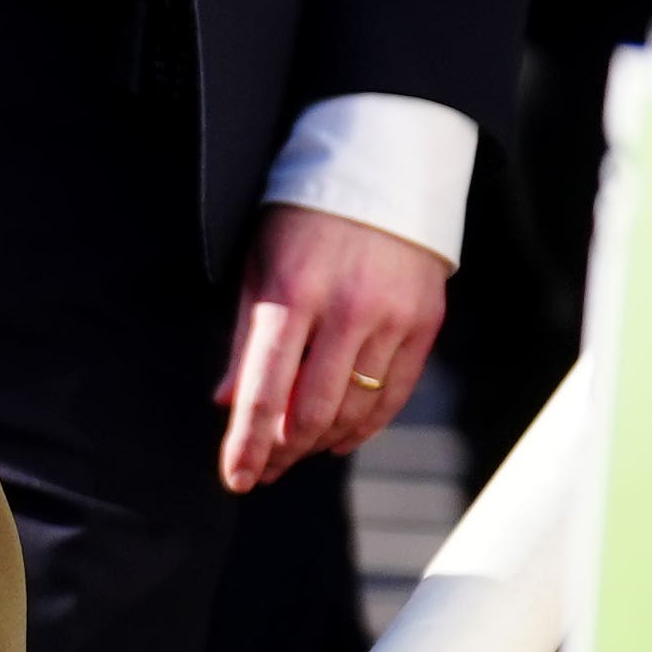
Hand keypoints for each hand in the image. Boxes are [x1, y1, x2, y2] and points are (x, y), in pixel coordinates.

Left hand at [213, 202, 448, 491]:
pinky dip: (365, 424)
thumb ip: (245, 337)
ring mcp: (392, 319)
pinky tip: (341, 438)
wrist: (381, 172)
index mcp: (290, 293)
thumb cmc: (301, 220)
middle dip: (284, 449)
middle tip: (265, 469)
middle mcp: (345, 311)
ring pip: (356, 409)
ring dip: (322, 442)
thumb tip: (225, 403)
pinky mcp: (425, 324)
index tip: (237, 479)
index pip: (265, 388)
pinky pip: (395, 394)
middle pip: (312, 410)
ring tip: (296, 453)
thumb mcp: (257, 266)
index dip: (249, 442)